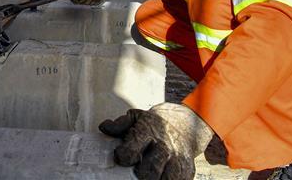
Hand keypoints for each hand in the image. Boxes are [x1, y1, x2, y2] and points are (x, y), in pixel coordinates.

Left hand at [99, 103, 213, 179]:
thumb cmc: (155, 125)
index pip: (132, 150)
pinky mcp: (186, 172)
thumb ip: (120, 124)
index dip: (122, 156)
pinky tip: (158, 177)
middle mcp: (164, 147)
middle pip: (148, 171)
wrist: (185, 124)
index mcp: (148, 133)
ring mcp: (177, 161)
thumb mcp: (137, 117)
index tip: (120, 157)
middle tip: (133, 172)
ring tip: (145, 175)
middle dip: (138, 175)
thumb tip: (104, 127)